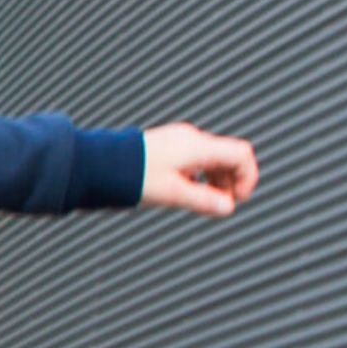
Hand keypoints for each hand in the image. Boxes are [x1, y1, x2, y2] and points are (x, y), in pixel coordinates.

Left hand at [139, 122, 257, 216]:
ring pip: (211, 159)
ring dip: (215, 181)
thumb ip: (203, 201)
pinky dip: (199, 176)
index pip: (241, 154)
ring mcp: (178, 141)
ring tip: (204, 202)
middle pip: (228, 156)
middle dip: (231, 181)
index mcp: (197, 146)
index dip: (248, 177)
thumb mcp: (172, 193)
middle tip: (221, 205)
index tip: (238, 199)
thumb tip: (228, 208)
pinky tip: (186, 191)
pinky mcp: (166, 147)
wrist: (98, 164)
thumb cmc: (131, 177)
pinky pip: (194, 160)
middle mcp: (190, 139)